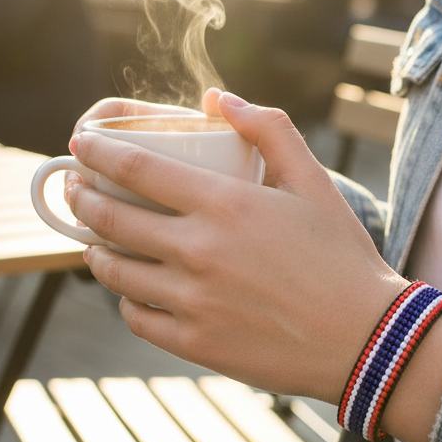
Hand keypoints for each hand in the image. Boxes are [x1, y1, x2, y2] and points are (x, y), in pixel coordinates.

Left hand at [66, 90, 409, 403]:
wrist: (366, 340)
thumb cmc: (341, 255)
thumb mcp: (314, 182)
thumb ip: (269, 129)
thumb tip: (220, 97)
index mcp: (225, 204)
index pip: (136, 169)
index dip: (96, 153)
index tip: (79, 145)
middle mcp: (199, 251)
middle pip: (112, 219)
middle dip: (82, 199)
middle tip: (75, 189)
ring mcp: (193, 301)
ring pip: (116, 271)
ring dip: (95, 250)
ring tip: (94, 240)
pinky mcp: (195, 344)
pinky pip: (137, 318)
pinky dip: (127, 299)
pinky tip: (132, 289)